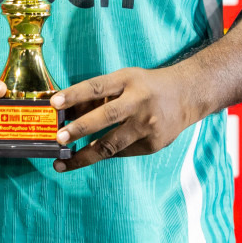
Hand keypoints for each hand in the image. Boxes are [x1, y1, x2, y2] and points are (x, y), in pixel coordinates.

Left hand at [49, 66, 202, 172]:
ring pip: (112, 145)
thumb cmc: (146, 86)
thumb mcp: (125, 80)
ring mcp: (147, 125)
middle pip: (107, 117)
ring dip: (85, 155)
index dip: (74, 94)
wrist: (187, 95)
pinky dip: (104, 155)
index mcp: (128, 80)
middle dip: (80, 129)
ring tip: (63, 162)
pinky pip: (121, 152)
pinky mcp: (152, 144)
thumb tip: (66, 112)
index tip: (54, 103)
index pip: (97, 87)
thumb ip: (99, 95)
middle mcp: (139, 102)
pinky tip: (88, 157)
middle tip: (59, 138)